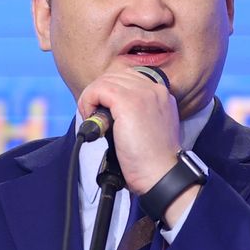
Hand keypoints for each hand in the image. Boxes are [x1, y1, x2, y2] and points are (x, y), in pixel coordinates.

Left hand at [77, 62, 183, 196]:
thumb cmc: (153, 160)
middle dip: (99, 93)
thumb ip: (136, 112)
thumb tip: (109, 108)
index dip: (110, 91)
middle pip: (115, 76)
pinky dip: (88, 101)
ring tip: (92, 118)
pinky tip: (91, 117)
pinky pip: (98, 89)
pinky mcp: (128, 102)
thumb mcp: (150, 127)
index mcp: (161, 94)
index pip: (128, 78)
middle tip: (93, 115)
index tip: (104, 110)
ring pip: (105, 81)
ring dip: (91, 97)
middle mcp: (154, 89)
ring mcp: (142, 94)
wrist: (161, 173)